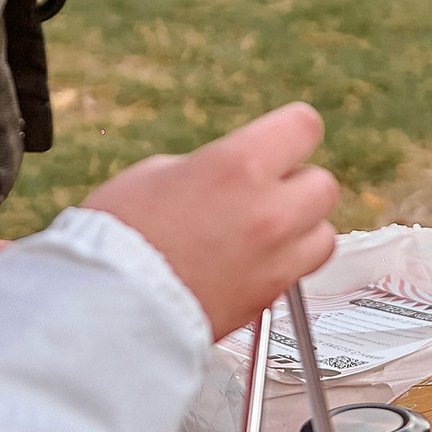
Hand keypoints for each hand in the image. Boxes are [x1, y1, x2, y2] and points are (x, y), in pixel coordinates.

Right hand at [84, 103, 340, 338]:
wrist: (107, 305)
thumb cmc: (119, 235)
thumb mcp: (160, 172)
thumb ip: (216, 168)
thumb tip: (239, 176)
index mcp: (239, 164)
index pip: (304, 126)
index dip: (290, 132)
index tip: (279, 142)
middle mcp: (269, 209)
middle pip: (323, 183)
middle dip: (296, 185)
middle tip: (263, 194)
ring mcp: (274, 257)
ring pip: (325, 233)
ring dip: (301, 229)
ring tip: (262, 234)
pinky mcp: (269, 297)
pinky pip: (301, 272)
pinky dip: (286, 265)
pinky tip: (250, 263)